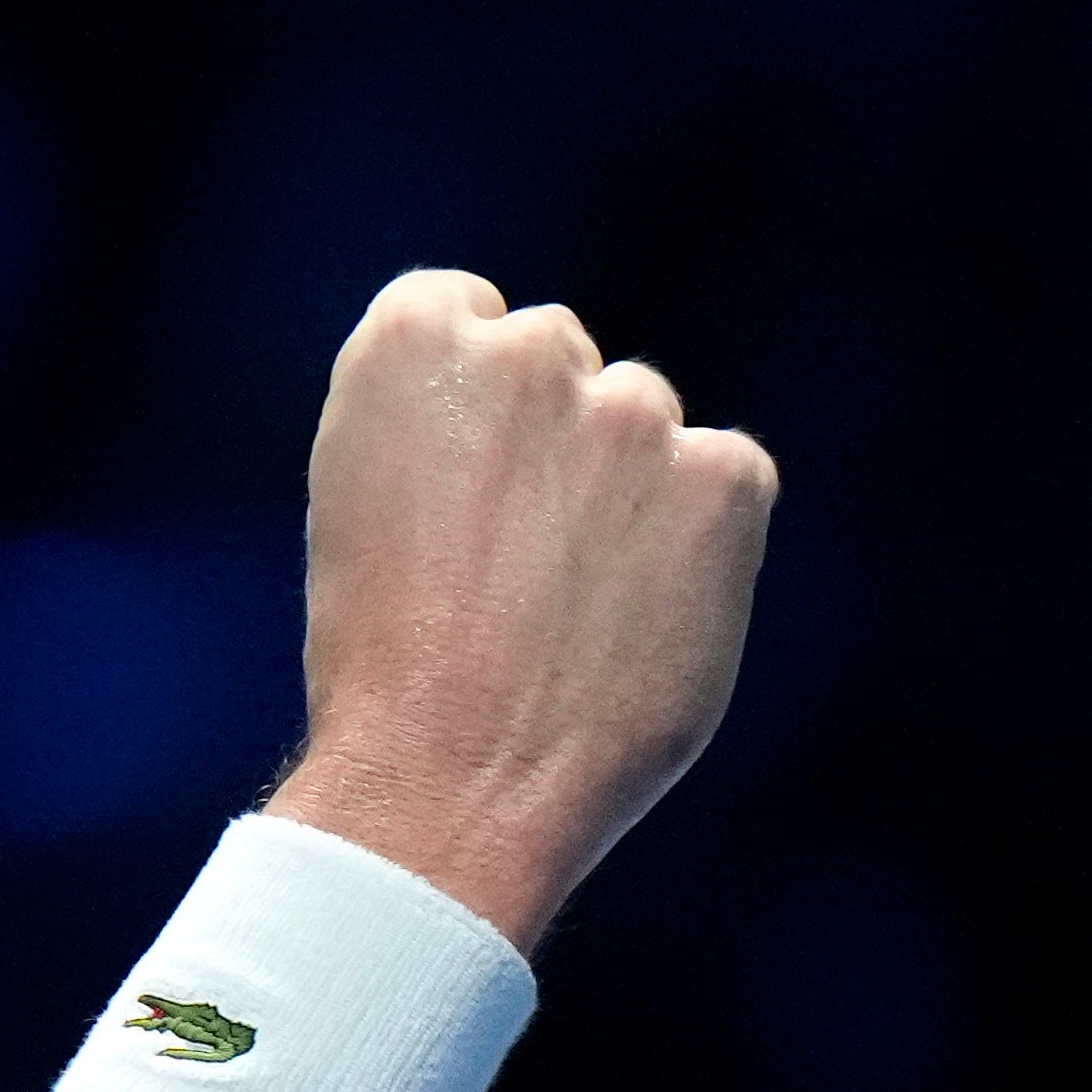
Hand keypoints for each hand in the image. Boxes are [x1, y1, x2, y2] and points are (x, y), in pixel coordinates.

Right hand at [258, 270, 774, 951]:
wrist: (452, 779)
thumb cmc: (385, 659)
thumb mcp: (364, 499)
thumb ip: (440, 421)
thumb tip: (522, 418)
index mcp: (406, 339)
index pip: (463, 312)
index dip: (461, 404)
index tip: (454, 480)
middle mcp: (527, 351)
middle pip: (559, 359)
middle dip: (547, 434)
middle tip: (511, 559)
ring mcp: (632, 410)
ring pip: (642, 423)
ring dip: (622, 488)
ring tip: (569, 605)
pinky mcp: (724, 476)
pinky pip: (726, 479)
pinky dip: (697, 540)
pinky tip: (638, 615)